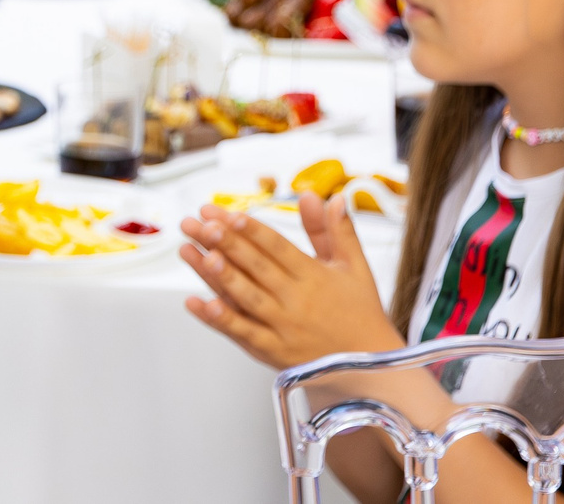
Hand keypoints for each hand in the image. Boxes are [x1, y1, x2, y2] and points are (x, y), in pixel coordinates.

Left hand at [180, 194, 402, 369]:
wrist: (371, 369)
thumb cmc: (360, 312)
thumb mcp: (355, 267)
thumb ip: (335, 230)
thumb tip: (323, 194)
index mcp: (315, 276)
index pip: (277, 247)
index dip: (251, 230)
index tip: (227, 214)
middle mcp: (296, 300)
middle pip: (255, 267)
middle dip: (224, 242)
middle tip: (198, 222)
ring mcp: (283, 327)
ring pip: (244, 297)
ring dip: (216, 274)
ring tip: (191, 251)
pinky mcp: (272, 350)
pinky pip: (242, 333)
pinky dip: (218, 319)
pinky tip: (195, 302)